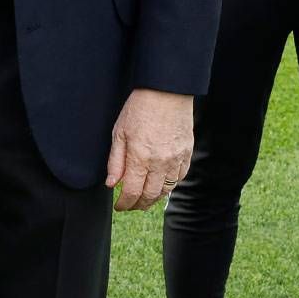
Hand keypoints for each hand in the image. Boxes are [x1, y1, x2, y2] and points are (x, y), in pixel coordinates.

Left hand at [106, 88, 192, 210]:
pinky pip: (180, 177)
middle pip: (149, 196)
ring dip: (154, 198)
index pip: (131, 192)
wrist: (166, 91)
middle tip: (130, 205)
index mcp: (139, 157)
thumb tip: (111, 183)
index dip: (124, 203)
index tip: (119, 206)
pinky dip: (170, 185)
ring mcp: (175, 159)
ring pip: (166, 190)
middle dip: (138, 205)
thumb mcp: (119, 132)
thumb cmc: (139, 108)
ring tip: (144, 198)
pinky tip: (161, 184)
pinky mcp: (187, 154)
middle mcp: (159, 162)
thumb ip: (115, 160)